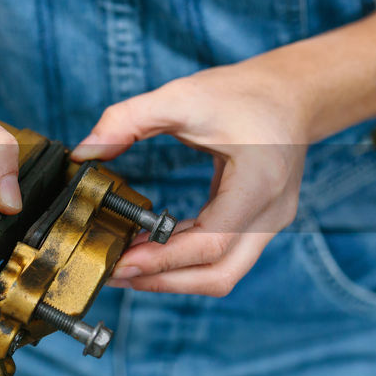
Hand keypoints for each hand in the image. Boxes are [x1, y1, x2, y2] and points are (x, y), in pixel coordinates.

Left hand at [71, 60, 310, 296]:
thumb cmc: (242, 93)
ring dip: (173, 276)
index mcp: (258, 184)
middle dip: (165, 281)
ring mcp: (269, 224)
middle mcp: (270, 213)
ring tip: (125, 263)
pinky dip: (184, 259)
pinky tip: (150, 247)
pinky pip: (222, 257)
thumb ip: (129, 119)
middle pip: (220, 274)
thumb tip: (85, 151)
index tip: (121, 262)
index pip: (211, 244)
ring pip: (222, 273)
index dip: (163, 260)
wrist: (291, 94)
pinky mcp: (259, 226)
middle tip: (116, 273)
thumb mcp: (182, 96)